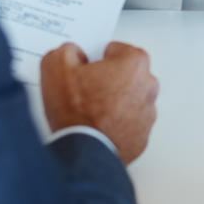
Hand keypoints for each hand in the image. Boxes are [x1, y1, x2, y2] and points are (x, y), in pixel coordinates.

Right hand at [40, 41, 158, 163]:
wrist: (82, 152)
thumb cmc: (76, 112)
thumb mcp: (56, 66)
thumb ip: (67, 50)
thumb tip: (73, 53)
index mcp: (134, 63)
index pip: (116, 50)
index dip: (97, 59)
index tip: (87, 69)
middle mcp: (148, 86)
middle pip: (126, 75)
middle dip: (109, 80)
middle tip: (86, 92)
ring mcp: (147, 113)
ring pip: (129, 100)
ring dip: (114, 103)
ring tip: (89, 113)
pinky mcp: (142, 136)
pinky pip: (129, 124)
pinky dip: (117, 125)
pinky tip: (97, 128)